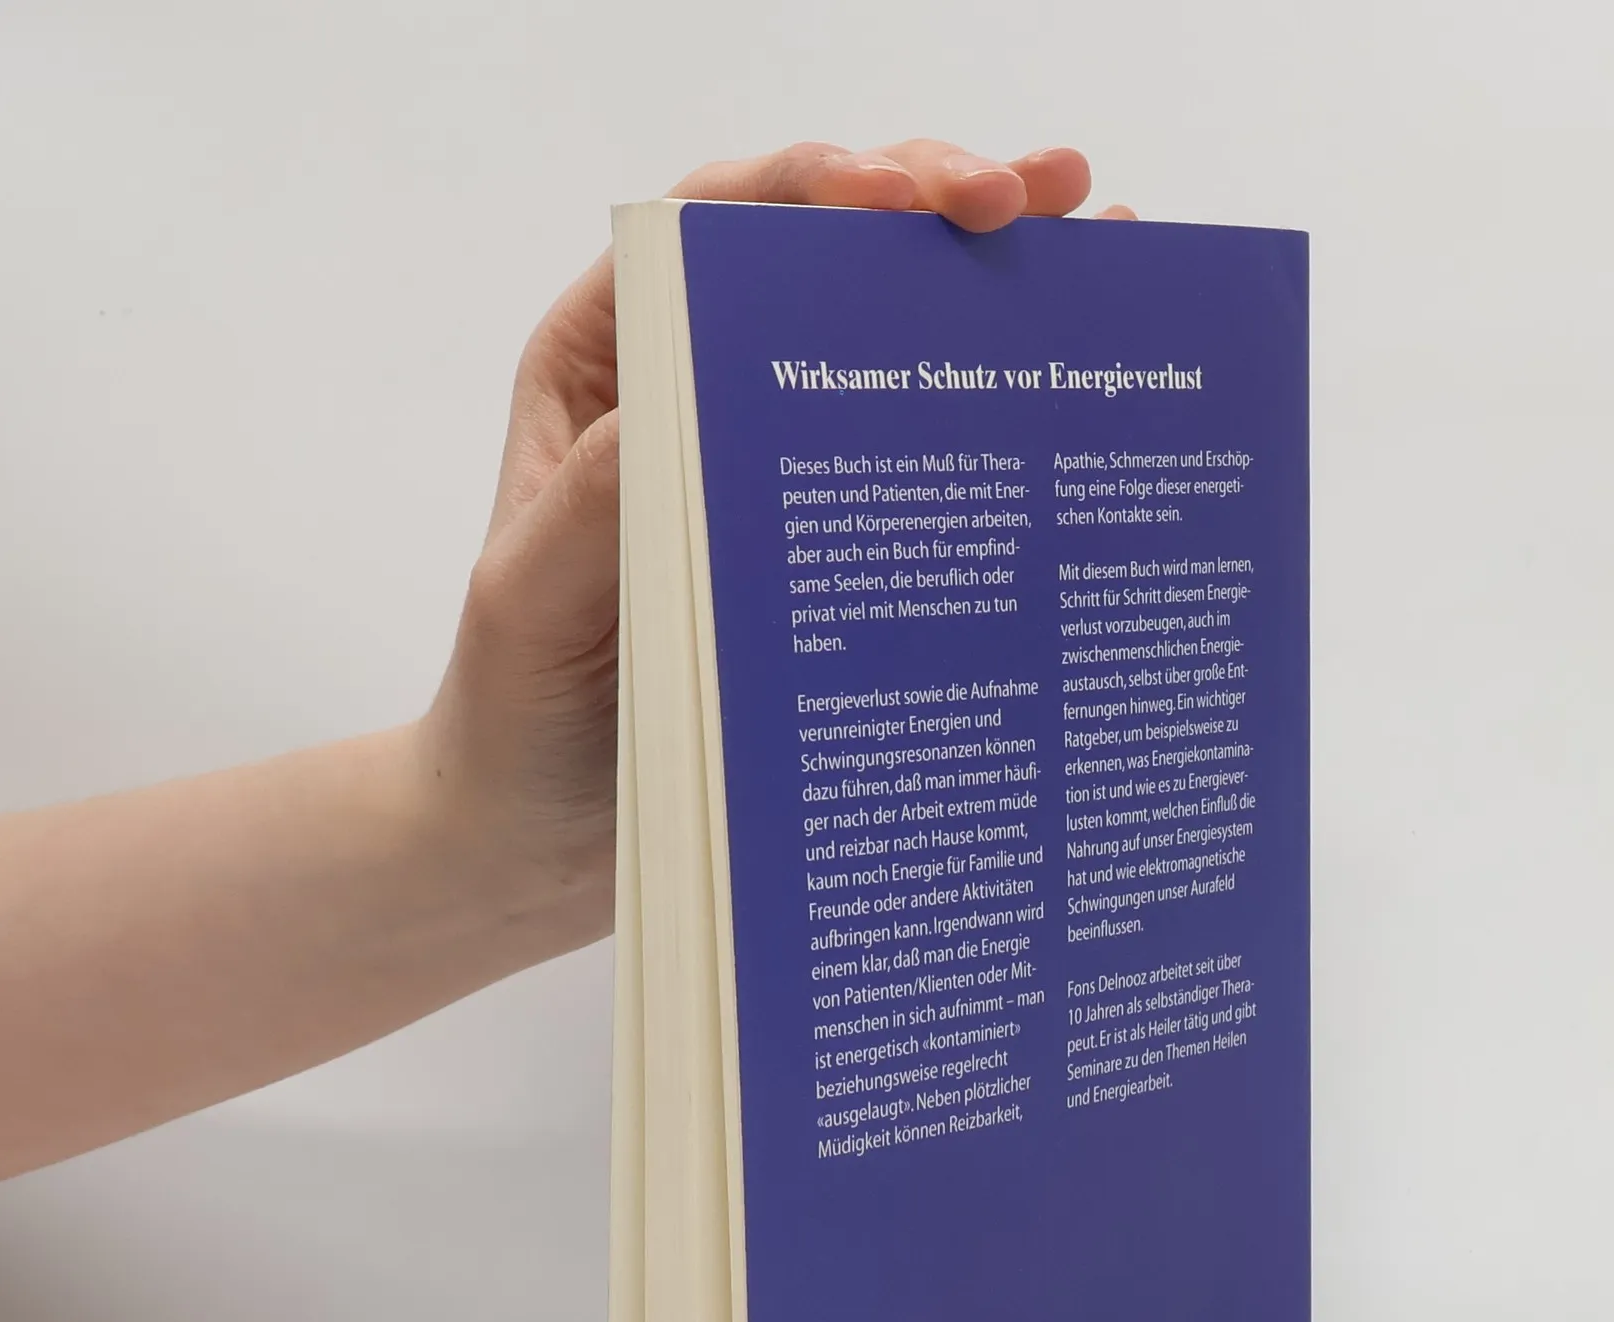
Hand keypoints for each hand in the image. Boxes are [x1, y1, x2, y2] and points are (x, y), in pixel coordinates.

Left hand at [421, 140, 1136, 938]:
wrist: (544, 838)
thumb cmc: (517, 712)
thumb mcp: (536, 604)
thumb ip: (597, 509)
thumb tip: (680, 405)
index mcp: (610, 370)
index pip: (712, 234)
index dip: (814, 191)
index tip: (902, 198)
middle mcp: (698, 393)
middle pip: (821, 258)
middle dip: (931, 202)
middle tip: (1034, 198)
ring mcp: (775, 465)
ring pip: (888, 337)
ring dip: (988, 274)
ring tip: (1097, 233)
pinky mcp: (835, 545)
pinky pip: (920, 452)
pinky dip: (999, 396)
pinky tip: (1080, 353)